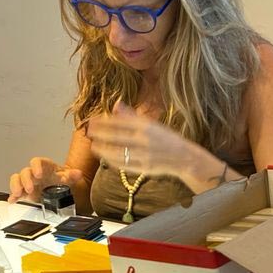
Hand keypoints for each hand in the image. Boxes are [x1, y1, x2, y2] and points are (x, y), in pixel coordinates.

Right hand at [8, 157, 86, 202]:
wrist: (56, 186)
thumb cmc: (58, 178)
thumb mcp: (66, 177)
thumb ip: (72, 175)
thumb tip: (78, 173)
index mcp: (43, 166)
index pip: (37, 162)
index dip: (36, 166)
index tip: (38, 174)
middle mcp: (33, 173)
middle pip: (25, 172)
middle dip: (26, 180)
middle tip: (30, 189)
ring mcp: (27, 181)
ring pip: (17, 179)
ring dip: (16, 185)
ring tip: (18, 193)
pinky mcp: (23, 191)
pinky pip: (15, 191)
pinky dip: (13, 196)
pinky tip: (12, 200)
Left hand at [87, 103, 201, 182]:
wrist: (183, 157)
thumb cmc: (165, 139)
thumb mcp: (151, 124)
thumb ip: (132, 116)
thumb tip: (116, 104)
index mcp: (146, 125)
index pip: (119, 122)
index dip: (103, 121)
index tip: (92, 120)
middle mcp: (144, 139)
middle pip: (115, 136)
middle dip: (99, 134)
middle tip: (89, 132)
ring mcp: (144, 155)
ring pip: (117, 151)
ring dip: (102, 149)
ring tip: (93, 145)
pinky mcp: (144, 168)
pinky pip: (123, 164)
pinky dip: (111, 160)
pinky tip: (104, 156)